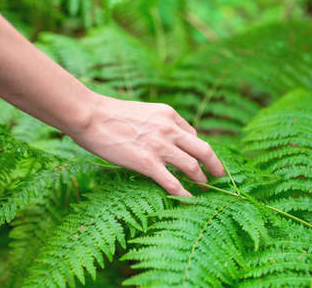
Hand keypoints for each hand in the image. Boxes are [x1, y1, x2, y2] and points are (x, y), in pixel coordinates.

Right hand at [70, 95, 225, 196]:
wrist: (90, 116)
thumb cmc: (109, 114)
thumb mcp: (142, 111)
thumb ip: (157, 123)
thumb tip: (164, 138)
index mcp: (168, 114)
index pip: (192, 133)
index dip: (198, 149)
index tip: (199, 159)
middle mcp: (170, 129)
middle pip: (204, 149)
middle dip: (216, 165)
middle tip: (221, 176)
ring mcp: (160, 147)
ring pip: (192, 167)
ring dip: (202, 181)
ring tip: (205, 190)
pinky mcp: (147, 163)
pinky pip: (173, 183)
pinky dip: (185, 194)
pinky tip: (190, 201)